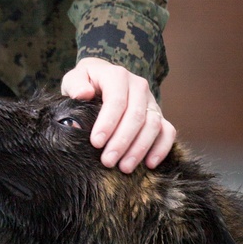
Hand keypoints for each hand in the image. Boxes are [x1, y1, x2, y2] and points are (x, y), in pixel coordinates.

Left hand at [61, 57, 174, 171]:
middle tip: (108, 161)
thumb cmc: (87, 83)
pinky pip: (168, 131)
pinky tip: (149, 164)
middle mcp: (139, 86)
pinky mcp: (158, 115)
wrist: (103, 79)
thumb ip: (76, 85)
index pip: (116, 101)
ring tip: (124, 167)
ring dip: (140, 148)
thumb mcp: (74, 79)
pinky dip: (162, 148)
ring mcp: (151, 101)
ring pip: (153, 125)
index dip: (108, 123)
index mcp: (118, 76)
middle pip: (136, 116)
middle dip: (122, 141)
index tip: (96, 143)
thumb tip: (84, 93)